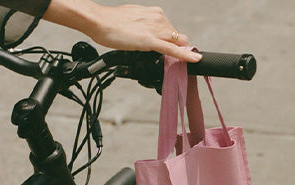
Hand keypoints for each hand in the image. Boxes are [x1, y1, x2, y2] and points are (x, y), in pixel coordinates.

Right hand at [44, 0, 201, 62]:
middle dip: (175, 48)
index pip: (172, 30)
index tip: (173, 49)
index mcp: (155, 13)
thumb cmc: (112, 22)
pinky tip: (195, 60)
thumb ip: (145, 27)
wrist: (99, 21)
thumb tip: (147, 35)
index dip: (174, 42)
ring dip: (176, 53)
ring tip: (161, 61)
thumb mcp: (134, 20)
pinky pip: (173, 50)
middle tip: (165, 58)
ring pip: (177, 44)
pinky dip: (186, 56)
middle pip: (177, 38)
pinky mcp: (151, 41)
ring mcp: (156, 29)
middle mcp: (159, 19)